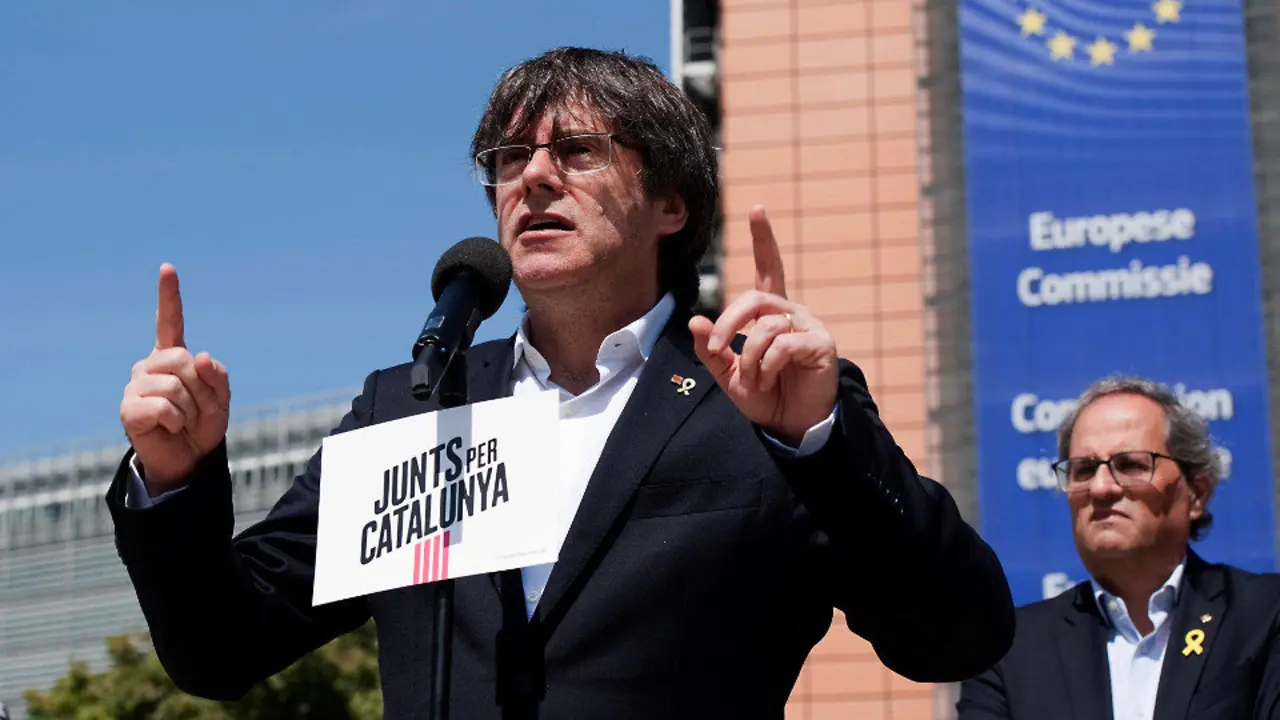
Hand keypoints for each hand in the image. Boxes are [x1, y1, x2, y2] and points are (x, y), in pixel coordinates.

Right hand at [119, 264, 230, 492]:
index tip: (168, 268)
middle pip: (183, 360)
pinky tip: (169, 427)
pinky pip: (164, 407)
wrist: (187, 458)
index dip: (169, 296)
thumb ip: (217, 376)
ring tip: (183, 421)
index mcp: (172, 357)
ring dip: (190, 410)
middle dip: (201, 390)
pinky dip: (176, 421)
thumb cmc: (201, 425)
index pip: (170, 322)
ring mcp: (136, 385)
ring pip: (175, 386)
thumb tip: (198, 355)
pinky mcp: (128, 408)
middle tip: (198, 411)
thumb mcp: (221, 399)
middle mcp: (150, 366)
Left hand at [690, 205, 838, 444]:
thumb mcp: (729, 374)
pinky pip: (782, 344)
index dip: (764, 239)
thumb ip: (712, 350)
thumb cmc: (765, 396)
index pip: (769, 269)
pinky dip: (766, 366)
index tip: (758, 208)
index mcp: (771, 314)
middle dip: (728, 323)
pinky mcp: (821, 344)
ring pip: (765, 326)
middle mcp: (792, 313)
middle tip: (717, 350)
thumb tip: (695, 321)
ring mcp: (809, 326)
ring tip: (754, 381)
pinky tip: (769, 380)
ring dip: (748, 358)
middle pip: (754, 298)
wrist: (792, 426)